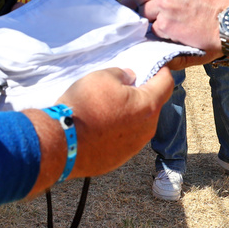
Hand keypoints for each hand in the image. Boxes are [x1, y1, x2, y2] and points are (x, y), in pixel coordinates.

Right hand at [55, 66, 173, 179]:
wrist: (62, 144)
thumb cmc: (85, 106)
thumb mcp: (102, 77)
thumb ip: (122, 75)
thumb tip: (130, 79)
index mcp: (147, 105)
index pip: (166, 83)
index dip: (161, 71)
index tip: (155, 67)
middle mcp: (147, 129)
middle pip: (152, 106)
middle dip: (141, 95)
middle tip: (121, 89)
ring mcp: (134, 147)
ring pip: (138, 124)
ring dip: (128, 115)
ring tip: (105, 109)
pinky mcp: (120, 159)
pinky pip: (124, 140)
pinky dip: (116, 132)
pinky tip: (99, 127)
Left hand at [133, 0, 228, 53]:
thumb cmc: (214, 0)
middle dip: (149, 4)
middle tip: (168, 11)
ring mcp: (165, 2)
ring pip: (143, 12)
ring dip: (155, 19)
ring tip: (175, 20)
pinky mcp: (165, 23)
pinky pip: (152, 28)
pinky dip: (162, 32)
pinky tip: (178, 30)